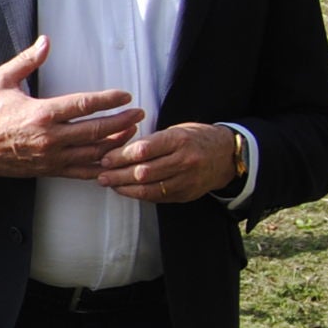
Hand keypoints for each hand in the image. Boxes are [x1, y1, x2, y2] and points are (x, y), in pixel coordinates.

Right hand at [0, 36, 142, 182]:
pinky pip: (83, 171)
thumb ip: (27, 60)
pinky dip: (103, 166)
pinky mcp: (51, 169)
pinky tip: (115, 158)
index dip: (108, 100)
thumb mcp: (2, 81)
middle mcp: (50, 137)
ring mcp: (52, 157)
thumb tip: (45, 41)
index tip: (124, 95)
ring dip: (117, 143)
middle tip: (138, 113)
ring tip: (132, 132)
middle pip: (97, 130)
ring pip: (94, 153)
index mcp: (41, 113)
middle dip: (122, 122)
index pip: (84, 105)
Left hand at [97, 122, 239, 202]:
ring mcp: (186, 180)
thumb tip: (118, 150)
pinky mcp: (186, 194)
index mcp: (180, 140)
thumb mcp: (176, 130)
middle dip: (118, 174)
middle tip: (101, 174)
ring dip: (124, 187)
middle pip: (143, 171)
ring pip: (149, 188)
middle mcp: (184, 161)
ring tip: (109, 183)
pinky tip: (126, 190)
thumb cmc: (195, 138)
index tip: (105, 157)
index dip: (121, 155)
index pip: (144, 149)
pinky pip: (157, 197)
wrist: (226, 155)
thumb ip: (151, 141)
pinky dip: (139, 194)